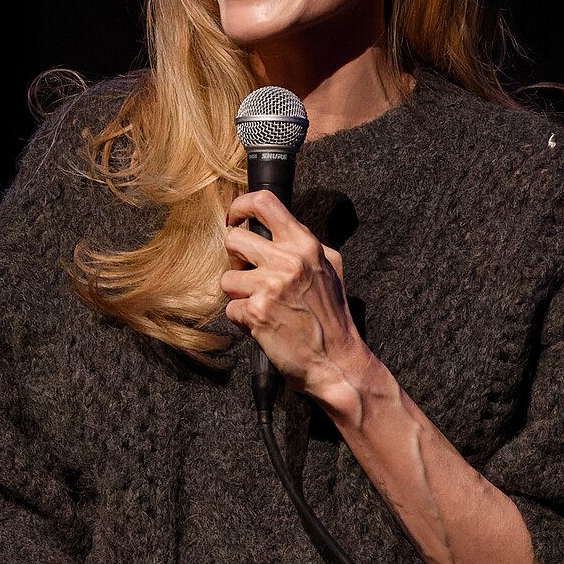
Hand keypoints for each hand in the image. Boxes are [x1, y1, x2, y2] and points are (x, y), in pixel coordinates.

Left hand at [221, 189, 372, 403]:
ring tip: (264, 307)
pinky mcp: (256, 312)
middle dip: (236, 259)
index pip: (265, 203)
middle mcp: (288, 260)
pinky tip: (264, 325)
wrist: (336, 360)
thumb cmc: (332, 318)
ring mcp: (271, 286)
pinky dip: (243, 320)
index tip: (236, 219)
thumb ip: (306, 247)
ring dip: (240, 295)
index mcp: (306, 245)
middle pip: (234, 239)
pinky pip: (231, 309)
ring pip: (227, 278)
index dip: (241, 206)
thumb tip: (278, 228)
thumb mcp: (331, 269)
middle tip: (251, 276)